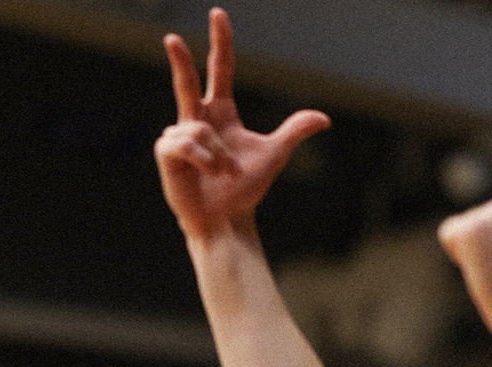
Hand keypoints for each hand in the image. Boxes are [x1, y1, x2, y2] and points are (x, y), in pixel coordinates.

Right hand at [157, 8, 329, 241]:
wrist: (227, 220)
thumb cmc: (245, 190)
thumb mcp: (274, 155)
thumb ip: (294, 131)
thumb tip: (325, 118)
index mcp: (221, 112)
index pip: (221, 69)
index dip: (221, 42)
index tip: (218, 15)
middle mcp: (197, 119)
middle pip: (187, 81)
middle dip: (179, 59)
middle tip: (171, 36)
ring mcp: (178, 135)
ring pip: (199, 129)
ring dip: (217, 154)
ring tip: (222, 173)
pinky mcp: (167, 154)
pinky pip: (185, 143)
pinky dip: (203, 159)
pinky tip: (206, 173)